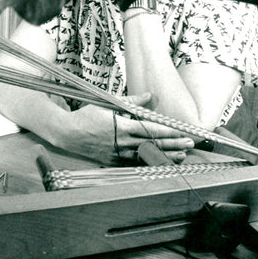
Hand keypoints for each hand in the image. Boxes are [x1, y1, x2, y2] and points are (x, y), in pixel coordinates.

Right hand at [56, 93, 195, 163]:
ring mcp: (118, 154)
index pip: (152, 130)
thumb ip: (132, 101)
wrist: (68, 133)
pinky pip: (135, 163)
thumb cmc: (87, 115)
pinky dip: (149, 162)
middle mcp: (122, 142)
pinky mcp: (113, 161)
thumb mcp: (109, 104)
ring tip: (180, 156)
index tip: (182, 133)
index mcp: (123, 126)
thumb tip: (149, 96)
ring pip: (146, 156)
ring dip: (165, 156)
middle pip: (153, 144)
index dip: (169, 132)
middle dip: (173, 145)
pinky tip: (160, 162)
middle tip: (189, 145)